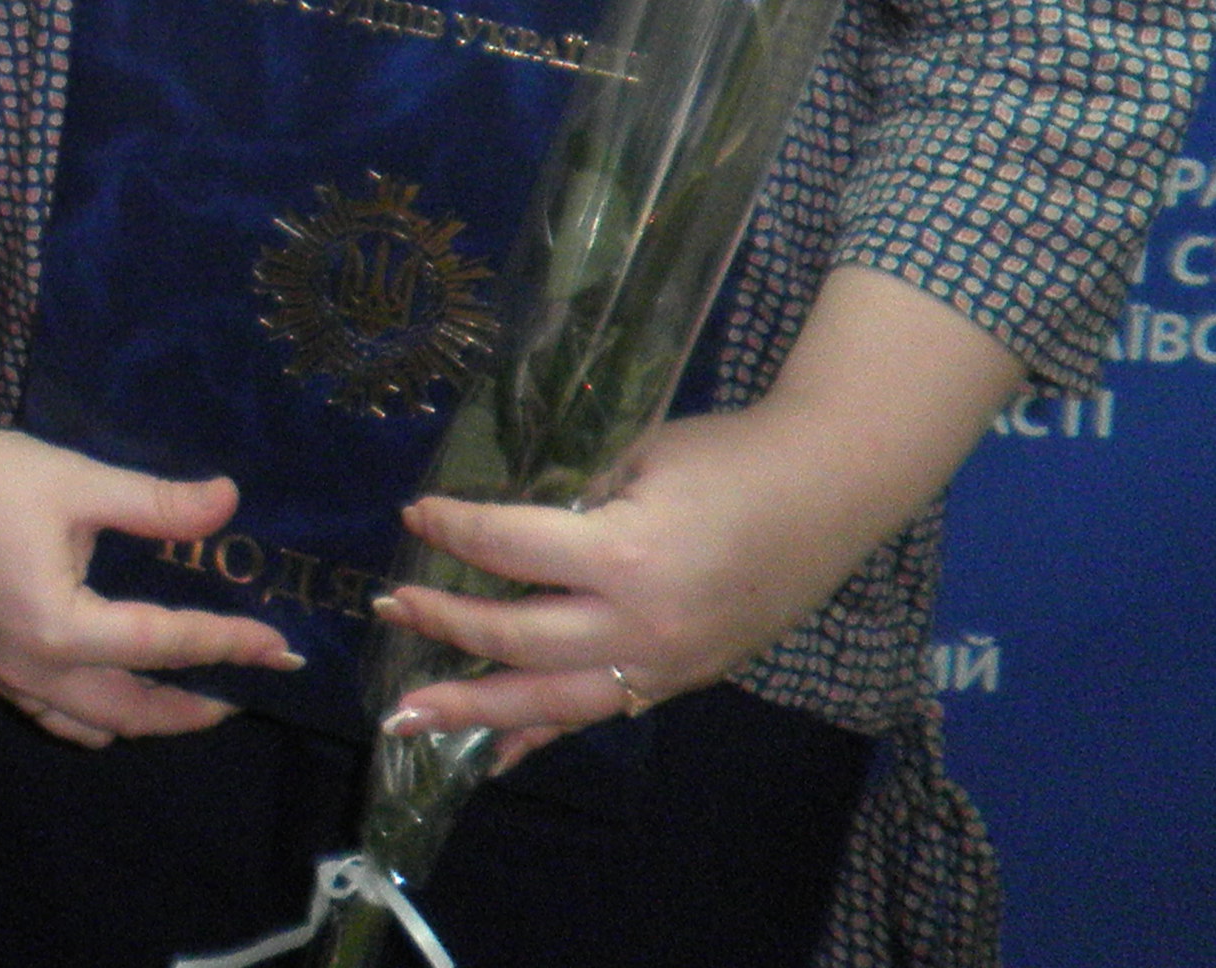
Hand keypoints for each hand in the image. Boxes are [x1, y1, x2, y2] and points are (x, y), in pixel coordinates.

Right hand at [0, 417, 297, 745]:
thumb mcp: (80, 482)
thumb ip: (157, 504)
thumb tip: (230, 501)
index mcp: (62, 628)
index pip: (166, 646)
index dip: (229, 644)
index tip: (280, 646)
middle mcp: (32, 669)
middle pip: (134, 711)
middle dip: (196, 705)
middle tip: (245, 686)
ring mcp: (1, 676)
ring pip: (90, 723)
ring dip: (145, 716)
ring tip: (187, 692)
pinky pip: (50, 713)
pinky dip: (93, 712)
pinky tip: (111, 684)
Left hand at [374, 407, 865, 755]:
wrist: (826, 492)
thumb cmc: (727, 459)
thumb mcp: (635, 461)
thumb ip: (573, 503)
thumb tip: (502, 533)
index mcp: (624, 556)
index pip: (509, 549)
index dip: (453, 528)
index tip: (414, 513)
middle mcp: (639, 626)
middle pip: (516, 637)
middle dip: (444, 622)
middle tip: (389, 607)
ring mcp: (662, 665)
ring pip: (550, 699)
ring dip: (474, 707)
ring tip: (407, 716)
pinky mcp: (679, 681)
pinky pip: (597, 714)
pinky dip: (542, 735)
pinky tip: (494, 755)